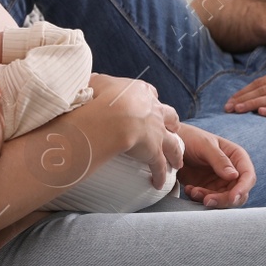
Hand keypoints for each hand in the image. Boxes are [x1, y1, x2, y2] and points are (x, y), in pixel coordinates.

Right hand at [90, 74, 184, 189]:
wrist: (113, 117)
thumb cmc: (102, 97)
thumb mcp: (97, 83)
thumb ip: (96, 83)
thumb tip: (87, 82)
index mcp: (141, 92)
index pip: (151, 94)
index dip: (151, 100)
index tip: (151, 103)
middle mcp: (154, 110)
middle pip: (170, 116)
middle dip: (172, 123)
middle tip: (173, 129)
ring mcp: (157, 131)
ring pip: (172, 143)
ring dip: (175, 153)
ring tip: (177, 161)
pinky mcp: (154, 150)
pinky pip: (159, 166)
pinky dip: (159, 175)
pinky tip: (158, 184)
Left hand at [174, 123, 255, 207]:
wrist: (172, 145)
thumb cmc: (191, 138)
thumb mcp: (205, 145)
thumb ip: (219, 160)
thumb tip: (234, 176)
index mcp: (237, 157)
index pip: (248, 176)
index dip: (243, 188)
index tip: (233, 197)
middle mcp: (232, 171)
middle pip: (238, 193)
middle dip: (224, 199)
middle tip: (207, 200)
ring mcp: (220, 182)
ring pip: (223, 200)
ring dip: (209, 199)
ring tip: (193, 191)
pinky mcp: (207, 189)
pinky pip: (208, 200)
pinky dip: (199, 198)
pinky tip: (189, 189)